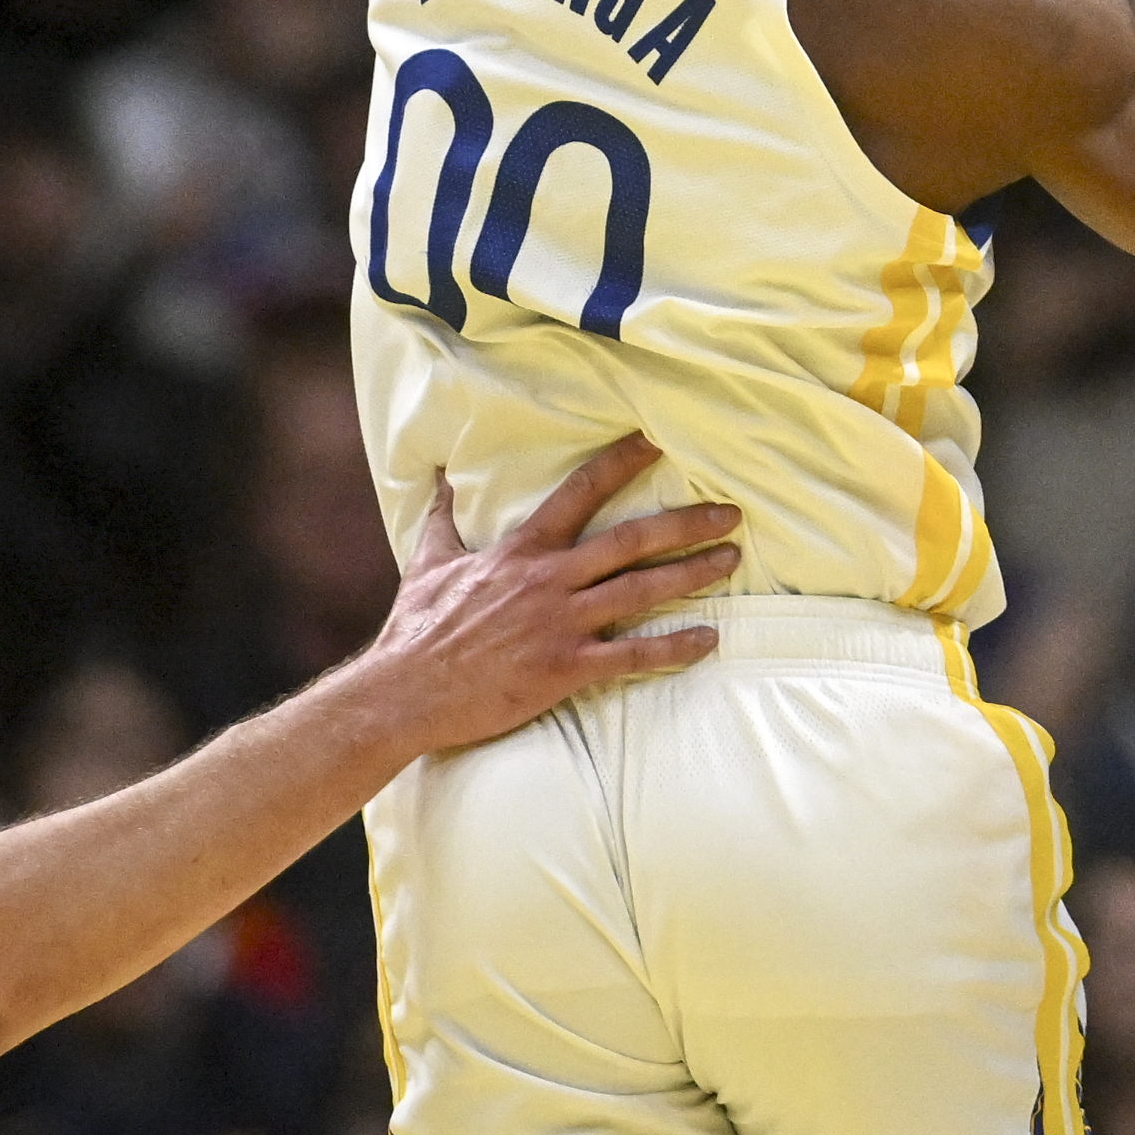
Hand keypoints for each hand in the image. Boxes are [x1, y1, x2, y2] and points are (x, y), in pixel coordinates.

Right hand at [373, 437, 741, 750]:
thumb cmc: (417, 629)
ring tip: (731, 560)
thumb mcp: (429, 560)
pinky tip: (709, 639)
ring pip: (641, 591)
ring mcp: (561, 624)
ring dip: (692, 574)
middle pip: (630, 541)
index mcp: (521, 550)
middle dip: (685, 524)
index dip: (622, 463)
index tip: (658, 440)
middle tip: (730, 512)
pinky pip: (632, 656)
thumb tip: (440, 472)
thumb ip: (444, 515)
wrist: (403, 693)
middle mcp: (549, 580)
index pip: (580, 493)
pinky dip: (674, 647)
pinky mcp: (565, 668)